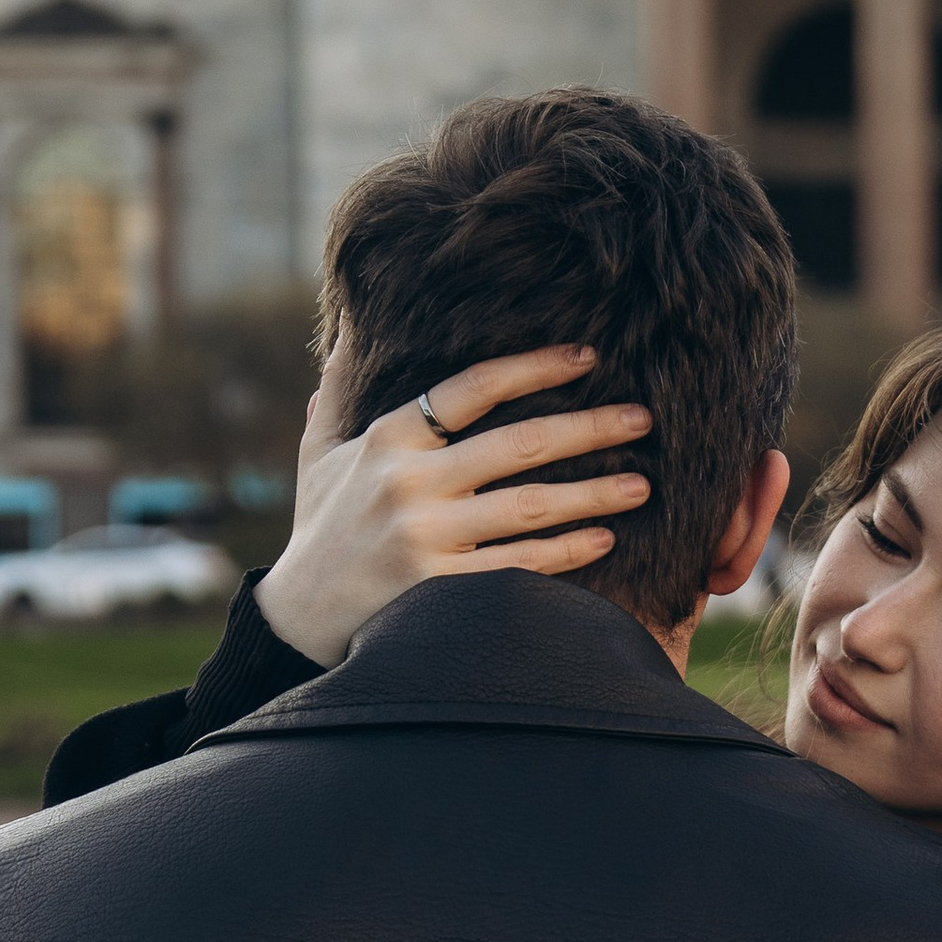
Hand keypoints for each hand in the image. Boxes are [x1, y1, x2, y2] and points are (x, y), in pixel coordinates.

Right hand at [257, 339, 653, 665]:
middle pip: (517, 445)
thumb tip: (351, 324)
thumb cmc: (320, 526)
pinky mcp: (439, 588)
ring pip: (529, 507)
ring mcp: (426, 537)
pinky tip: (604, 538)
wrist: (298, 617)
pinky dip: (566, 551)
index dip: (534, 368)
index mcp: (387, 439)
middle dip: (588, 428)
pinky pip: (518, 565)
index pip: (472, 388)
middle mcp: (408, 482)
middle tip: (642, 419)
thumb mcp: (318, 452)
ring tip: (641, 484)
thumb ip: (338, 391)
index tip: (587, 358)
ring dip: (593, 493)